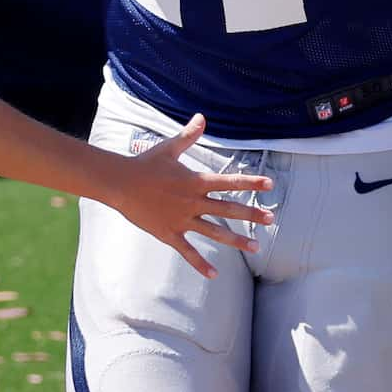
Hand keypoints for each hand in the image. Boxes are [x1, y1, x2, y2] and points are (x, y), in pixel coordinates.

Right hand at [100, 116, 271, 279]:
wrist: (120, 184)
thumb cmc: (145, 164)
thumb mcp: (168, 148)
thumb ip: (189, 136)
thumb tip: (202, 117)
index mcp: (196, 181)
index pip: (229, 181)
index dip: (251, 182)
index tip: (270, 184)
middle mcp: (193, 202)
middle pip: (228, 209)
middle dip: (252, 214)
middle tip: (271, 219)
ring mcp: (182, 220)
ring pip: (215, 232)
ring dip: (237, 240)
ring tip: (256, 247)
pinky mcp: (169, 233)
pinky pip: (188, 251)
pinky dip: (201, 264)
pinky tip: (214, 274)